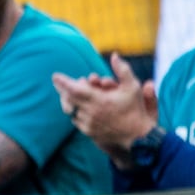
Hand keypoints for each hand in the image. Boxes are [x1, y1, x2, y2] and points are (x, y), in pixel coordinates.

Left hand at [50, 54, 157, 168]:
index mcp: (99, 101)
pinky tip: (78, 107)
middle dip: (63, 89)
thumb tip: (115, 55)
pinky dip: (76, 112)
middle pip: (68, 99)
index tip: (55, 76)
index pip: (75, 90)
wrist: (139, 139)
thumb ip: (123, 70)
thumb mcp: (133, 88)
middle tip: (59, 83)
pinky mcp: (89, 133)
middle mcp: (91, 113)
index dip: (63, 82)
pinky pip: (76, 120)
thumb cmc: (136, 111)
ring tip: (70, 94)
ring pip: (71, 110)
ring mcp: (88, 124)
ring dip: (70, 101)